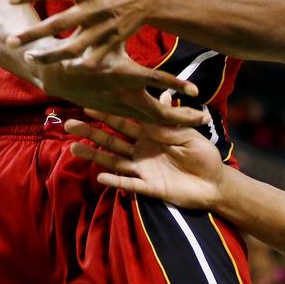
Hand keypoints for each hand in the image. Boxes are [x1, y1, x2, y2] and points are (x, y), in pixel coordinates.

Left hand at [10, 0, 152, 63]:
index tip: (8, 0)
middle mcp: (96, 7)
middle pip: (60, 23)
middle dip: (34, 33)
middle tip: (10, 41)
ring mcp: (105, 27)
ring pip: (75, 47)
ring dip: (51, 56)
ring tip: (30, 59)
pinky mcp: (113, 42)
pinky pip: (93, 58)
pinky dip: (78, 66)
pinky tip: (59, 69)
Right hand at [38, 43, 210, 126]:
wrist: (55, 73)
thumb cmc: (83, 45)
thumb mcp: (105, 33)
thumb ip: (123, 23)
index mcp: (121, 72)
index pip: (154, 80)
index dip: (176, 85)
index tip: (196, 90)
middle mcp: (121, 94)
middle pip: (158, 113)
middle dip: (182, 118)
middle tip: (204, 117)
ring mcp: (118, 107)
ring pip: (151, 121)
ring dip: (174, 122)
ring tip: (198, 119)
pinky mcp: (115, 113)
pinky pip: (140, 121)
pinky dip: (158, 123)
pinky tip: (175, 121)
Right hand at [65, 108, 225, 210]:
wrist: (215, 183)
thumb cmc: (204, 155)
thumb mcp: (188, 134)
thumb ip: (171, 122)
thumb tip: (163, 95)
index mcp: (151, 135)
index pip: (125, 122)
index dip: (107, 114)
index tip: (87, 104)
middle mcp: (142, 151)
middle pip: (112, 140)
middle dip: (92, 132)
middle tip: (70, 124)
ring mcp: (143, 170)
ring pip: (114, 161)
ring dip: (95, 155)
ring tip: (74, 147)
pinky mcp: (149, 187)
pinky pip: (129, 184)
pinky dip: (115, 181)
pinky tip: (99, 176)